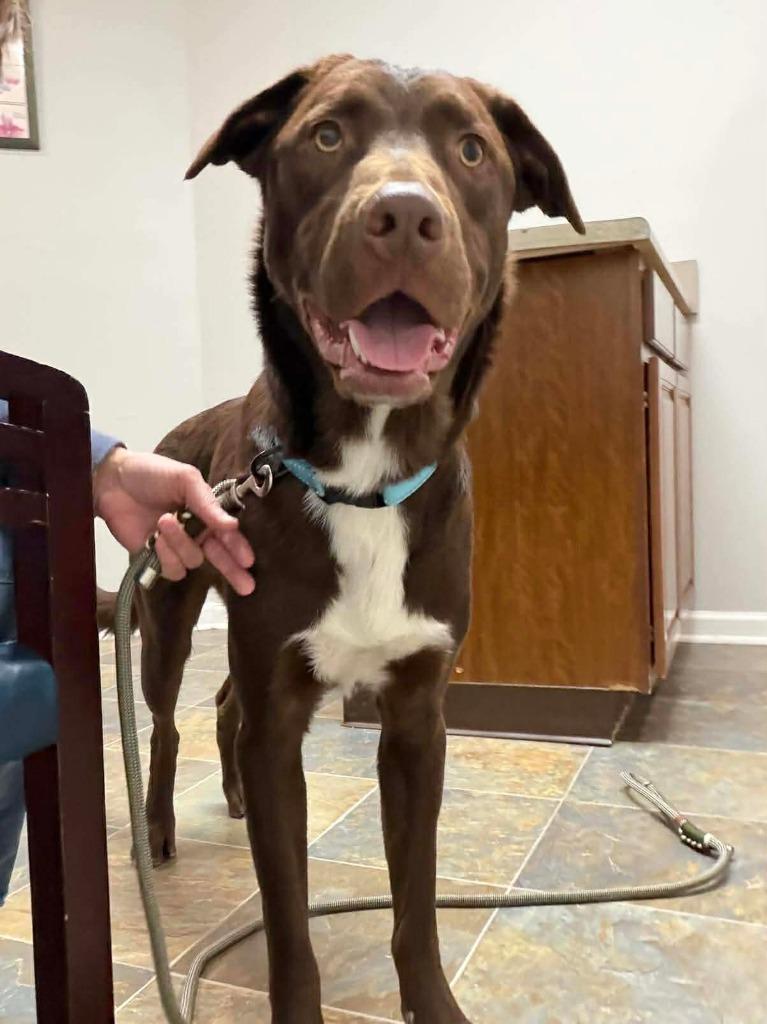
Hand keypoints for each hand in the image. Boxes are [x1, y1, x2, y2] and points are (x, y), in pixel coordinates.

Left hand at [94, 447, 254, 594]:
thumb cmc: (152, 474)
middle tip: (247, 587)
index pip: (228, 535)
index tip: (248, 561)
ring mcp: (176, 547)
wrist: (112, 481)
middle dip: (233, 572)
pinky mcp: (156, 558)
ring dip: (181, 544)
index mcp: (207, 512)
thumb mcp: (185, 479)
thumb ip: (208, 503)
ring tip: (164, 521)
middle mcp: (196, 533)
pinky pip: (171, 569)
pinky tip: (156, 538)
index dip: (239, 549)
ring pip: (193, 561)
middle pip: (219, 558)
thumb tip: (232, 526)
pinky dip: (166, 556)